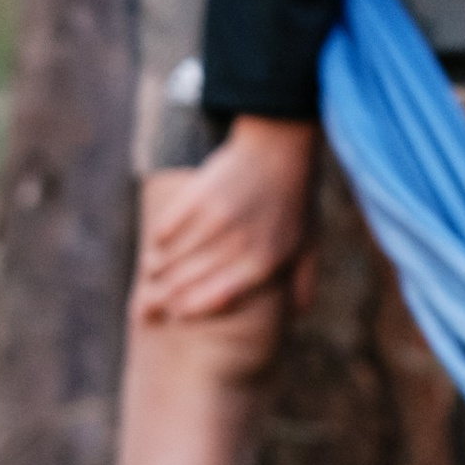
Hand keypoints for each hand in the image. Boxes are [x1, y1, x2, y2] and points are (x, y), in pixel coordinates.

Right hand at [132, 117, 317, 323]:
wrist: (280, 148)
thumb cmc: (295, 200)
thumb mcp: (308, 242)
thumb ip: (304, 281)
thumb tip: (299, 316)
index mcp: (264, 264)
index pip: (211, 301)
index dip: (187, 310)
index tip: (177, 311)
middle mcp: (239, 247)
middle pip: (183, 284)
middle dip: (164, 295)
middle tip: (156, 295)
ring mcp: (217, 222)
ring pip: (168, 260)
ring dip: (156, 269)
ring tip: (155, 270)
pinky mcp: (198, 198)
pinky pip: (162, 232)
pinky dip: (157, 241)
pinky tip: (160, 242)